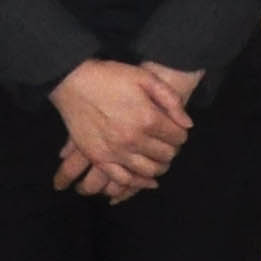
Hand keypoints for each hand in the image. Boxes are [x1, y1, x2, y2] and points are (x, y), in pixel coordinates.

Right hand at [50, 59, 188, 195]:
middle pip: (165, 155)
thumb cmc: (111, 77)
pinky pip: (122, 179)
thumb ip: (171, 100)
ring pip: (148, 171)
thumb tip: (187, 125)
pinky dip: (138, 183)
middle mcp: (133, 139)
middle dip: (172, 150)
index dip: (181, 135)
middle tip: (168, 144)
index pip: (178, 137)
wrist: (73, 82)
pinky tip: (146, 180)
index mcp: (148, 119)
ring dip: (159, 167)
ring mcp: (115, 152)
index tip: (177, 131)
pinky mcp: (99, 158)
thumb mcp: (145, 77)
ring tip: (159, 159)